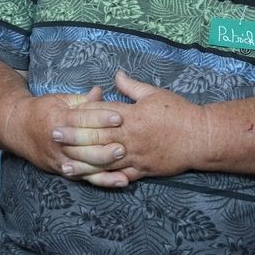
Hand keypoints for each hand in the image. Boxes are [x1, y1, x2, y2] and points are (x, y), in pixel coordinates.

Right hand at [7, 86, 128, 186]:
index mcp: (58, 118)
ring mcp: (60, 158)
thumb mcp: (60, 100)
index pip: (82, 119)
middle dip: (105, 145)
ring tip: (124, 161)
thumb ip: (82, 100)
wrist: (18, 128)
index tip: (119, 117)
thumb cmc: (42, 111)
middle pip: (84, 145)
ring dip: (105, 164)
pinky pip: (86, 177)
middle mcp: (58, 140)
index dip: (101, 118)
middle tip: (124, 144)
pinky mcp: (62, 170)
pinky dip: (103, 181)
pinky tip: (120, 180)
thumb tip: (100, 91)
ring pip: (85, 164)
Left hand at [53, 72, 206, 185]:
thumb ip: (132, 87)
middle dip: (74, 136)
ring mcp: (136, 155)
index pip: (101, 114)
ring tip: (65, 163)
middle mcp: (131, 136)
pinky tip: (91, 180)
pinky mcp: (143, 170)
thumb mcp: (155, 94)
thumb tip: (116, 75)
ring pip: (105, 160)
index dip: (81, 113)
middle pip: (97, 137)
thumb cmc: (179, 112)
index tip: (63, 112)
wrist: (201, 138)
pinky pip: (121, 175)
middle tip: (54, 135)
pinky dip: (104, 178)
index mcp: (132, 116)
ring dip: (83, 161)